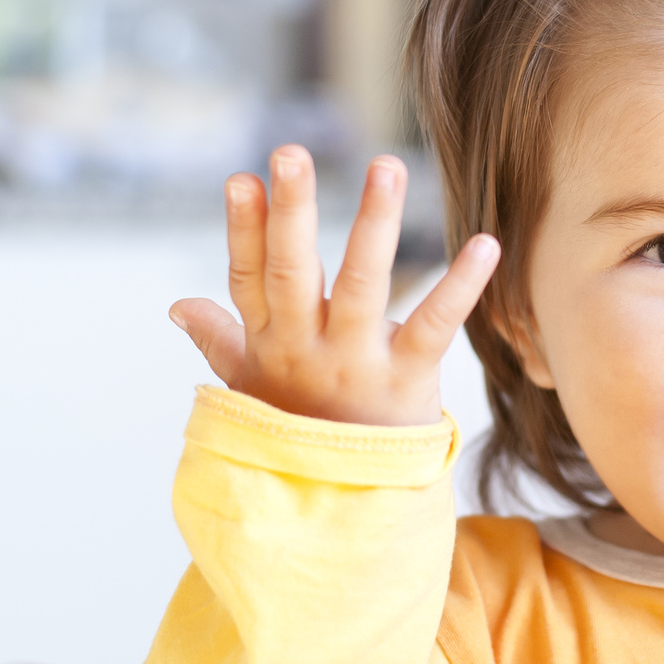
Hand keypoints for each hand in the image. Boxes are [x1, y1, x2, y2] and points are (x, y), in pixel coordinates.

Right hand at [169, 145, 500, 424]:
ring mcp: (357, 363)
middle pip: (292, 273)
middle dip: (290, 213)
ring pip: (361, 285)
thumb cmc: (301, 434)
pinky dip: (462, 286)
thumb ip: (221, 340)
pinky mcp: (409, 379)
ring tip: (387, 165)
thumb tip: (177, 304)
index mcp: (270, 344)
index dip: (243, 230)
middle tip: (291, 153)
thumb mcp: (251, 390)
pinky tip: (486, 243)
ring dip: (373, 224)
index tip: (241, 178)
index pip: (249, 278)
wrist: (348, 510)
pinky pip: (435, 325)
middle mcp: (308, 349)